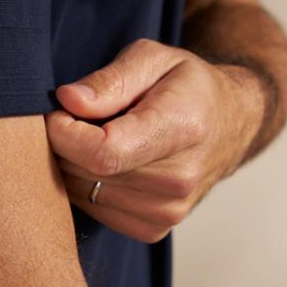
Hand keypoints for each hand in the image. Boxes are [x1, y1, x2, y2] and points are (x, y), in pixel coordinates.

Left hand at [45, 38, 264, 242]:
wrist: (229, 122)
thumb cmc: (185, 83)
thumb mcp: (152, 57)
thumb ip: (110, 80)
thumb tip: (68, 101)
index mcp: (181, 129)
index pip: (103, 153)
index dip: (64, 133)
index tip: (58, 110)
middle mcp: (179, 179)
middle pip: (87, 173)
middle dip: (63, 142)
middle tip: (73, 116)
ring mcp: (169, 211)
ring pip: (82, 194)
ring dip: (71, 163)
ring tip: (93, 135)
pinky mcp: (154, 229)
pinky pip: (93, 210)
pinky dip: (83, 184)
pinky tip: (101, 160)